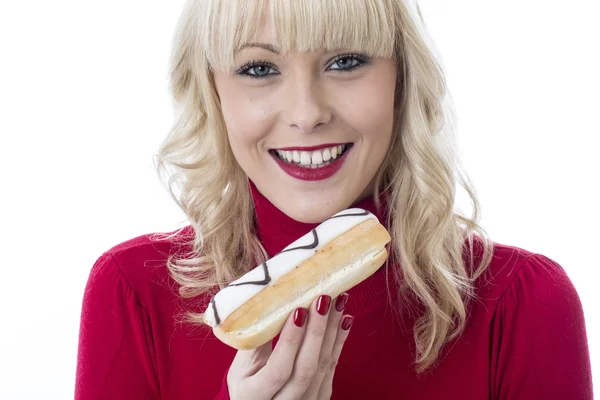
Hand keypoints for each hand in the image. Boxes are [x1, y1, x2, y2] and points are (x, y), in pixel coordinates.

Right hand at [227, 293, 352, 399]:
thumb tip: (273, 302)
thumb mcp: (241, 365)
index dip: (290, 341)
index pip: (278, 370)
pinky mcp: (320, 399)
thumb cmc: (246, 382)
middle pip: (306, 370)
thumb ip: (256, 340)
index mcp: (253, 396)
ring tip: (338, 301)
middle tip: (323, 299)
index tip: (298, 311)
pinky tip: (344, 319)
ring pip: (323, 367)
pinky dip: (339, 341)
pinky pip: (332, 368)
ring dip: (332, 331)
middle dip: (317, 331)